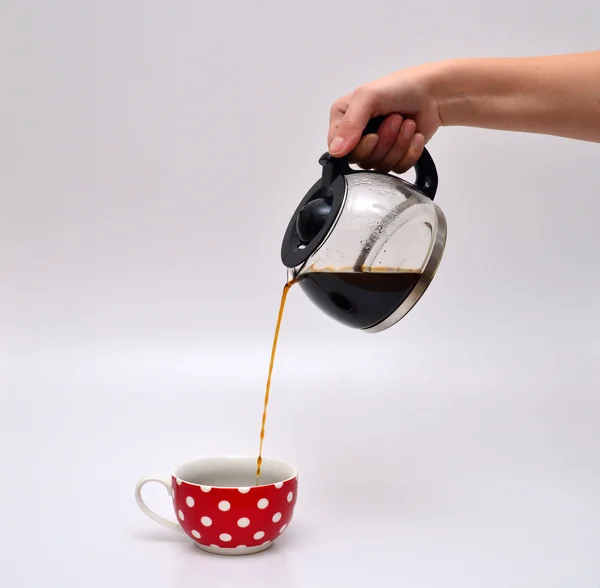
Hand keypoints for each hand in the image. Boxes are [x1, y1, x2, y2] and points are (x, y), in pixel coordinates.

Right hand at [327, 64, 442, 172]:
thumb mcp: (368, 97)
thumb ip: (349, 124)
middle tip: (395, 120)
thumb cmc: (400, 87)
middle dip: (384, 141)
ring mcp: (375, 149)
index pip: (337, 151)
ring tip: (406, 123)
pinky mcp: (394, 157)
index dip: (357, 148)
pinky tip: (414, 136)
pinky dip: (409, 153)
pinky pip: (398, 169)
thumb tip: (336, 151)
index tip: (372, 135)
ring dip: (399, 144)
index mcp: (342, 120)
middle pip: (361, 161)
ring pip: (380, 166)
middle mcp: (356, 137)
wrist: (433, 93)